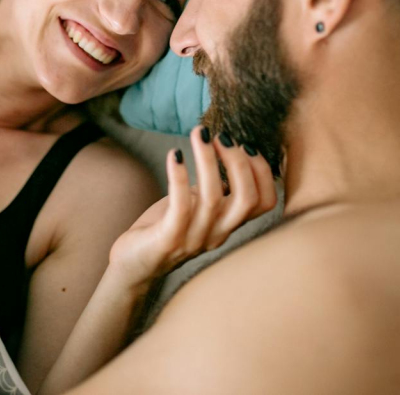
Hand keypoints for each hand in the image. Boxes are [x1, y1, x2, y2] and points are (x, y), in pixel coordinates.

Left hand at [107, 126, 276, 289]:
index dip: (262, 171)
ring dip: (207, 160)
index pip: (265, 202)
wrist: (134, 265)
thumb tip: (227, 149)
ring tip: (199, 133)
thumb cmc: (165, 226)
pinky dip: (180, 177)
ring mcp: (194, 239)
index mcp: (228, 224)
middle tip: (220, 136)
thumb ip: (215, 187)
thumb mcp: (197, 205)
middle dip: (238, 161)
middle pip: (247, 199)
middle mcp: (217, 233)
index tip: (246, 144)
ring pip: (212, 199)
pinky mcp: (168, 240)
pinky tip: (175, 154)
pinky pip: (180, 207)